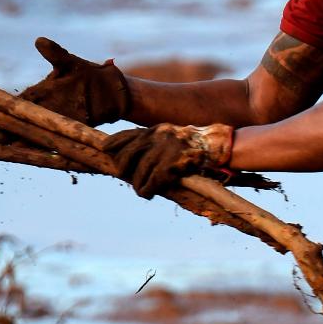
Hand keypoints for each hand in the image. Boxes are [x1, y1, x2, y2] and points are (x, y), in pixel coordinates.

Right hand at [0, 38, 128, 143]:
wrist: (113, 90)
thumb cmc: (89, 73)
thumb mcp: (72, 63)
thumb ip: (56, 55)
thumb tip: (39, 40)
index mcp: (43, 91)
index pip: (20, 101)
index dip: (7, 108)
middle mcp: (48, 107)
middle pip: (24, 119)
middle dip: (11, 127)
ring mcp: (59, 119)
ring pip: (37, 130)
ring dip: (25, 139)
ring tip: (10, 147)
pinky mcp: (72, 128)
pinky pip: (57, 139)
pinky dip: (48, 145)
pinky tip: (38, 151)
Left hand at [102, 123, 233, 198]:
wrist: (217, 144)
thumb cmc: (194, 143)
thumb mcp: (171, 134)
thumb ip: (154, 141)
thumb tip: (133, 155)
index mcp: (155, 129)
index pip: (125, 135)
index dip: (112, 144)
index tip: (104, 149)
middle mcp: (156, 138)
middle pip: (125, 156)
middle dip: (122, 168)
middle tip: (126, 175)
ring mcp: (164, 151)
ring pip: (138, 173)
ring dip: (137, 185)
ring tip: (141, 190)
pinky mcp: (172, 165)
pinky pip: (152, 182)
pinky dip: (147, 190)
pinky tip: (147, 193)